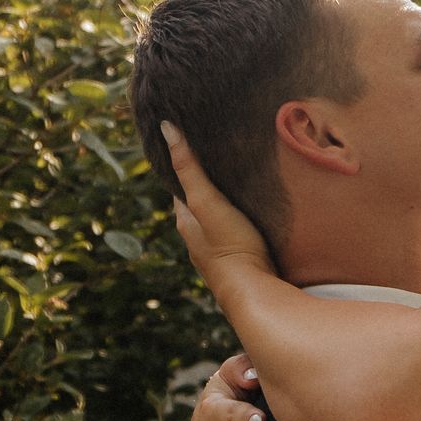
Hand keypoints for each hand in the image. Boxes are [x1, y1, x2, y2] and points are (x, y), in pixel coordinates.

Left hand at [162, 122, 274, 315]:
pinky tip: (252, 216)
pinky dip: (237, 221)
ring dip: (223, 205)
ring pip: (215, 221)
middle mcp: (196, 238)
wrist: (254, 291)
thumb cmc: (229, 245)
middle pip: (197, 204)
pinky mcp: (240, 260)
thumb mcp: (207, 201)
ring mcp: (217, 252)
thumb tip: (166, 129)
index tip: (193, 145)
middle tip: (221, 161)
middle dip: (205, 185)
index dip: (184, 166)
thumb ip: (189, 169)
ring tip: (240, 184)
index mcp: (185, 221)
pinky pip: (234, 234)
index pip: (179, 187)